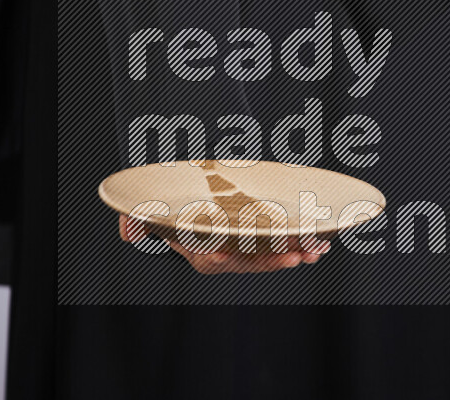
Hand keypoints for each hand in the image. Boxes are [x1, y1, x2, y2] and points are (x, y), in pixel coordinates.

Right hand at [119, 214, 321, 273]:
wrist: (196, 187)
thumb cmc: (178, 199)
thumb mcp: (153, 204)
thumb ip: (138, 216)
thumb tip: (129, 231)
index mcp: (199, 246)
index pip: (206, 258)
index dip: (215, 257)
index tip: (223, 254)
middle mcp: (224, 251)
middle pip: (247, 261)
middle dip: (268, 261)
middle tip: (291, 257)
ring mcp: (247, 247)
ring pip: (270, 257)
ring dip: (291, 255)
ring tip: (312, 252)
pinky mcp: (264, 238)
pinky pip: (284, 246)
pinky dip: (302, 246)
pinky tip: (319, 245)